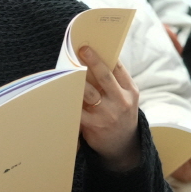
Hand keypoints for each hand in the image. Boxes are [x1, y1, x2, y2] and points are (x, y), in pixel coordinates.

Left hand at [77, 46, 140, 170]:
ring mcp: (107, 114)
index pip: (118, 69)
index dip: (104, 56)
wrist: (123, 144)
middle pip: (104, 77)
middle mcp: (121, 102)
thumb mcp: (127, 98)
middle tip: (82, 50)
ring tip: (66, 69)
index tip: (90, 47)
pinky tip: (60, 91)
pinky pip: (78, 109)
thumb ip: (115, 82)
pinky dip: (68, 100)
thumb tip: (95, 59)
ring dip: (77, 80)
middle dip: (92, 62)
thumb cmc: (120, 114)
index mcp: (130, 91)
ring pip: (88, 93)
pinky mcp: (93, 125)